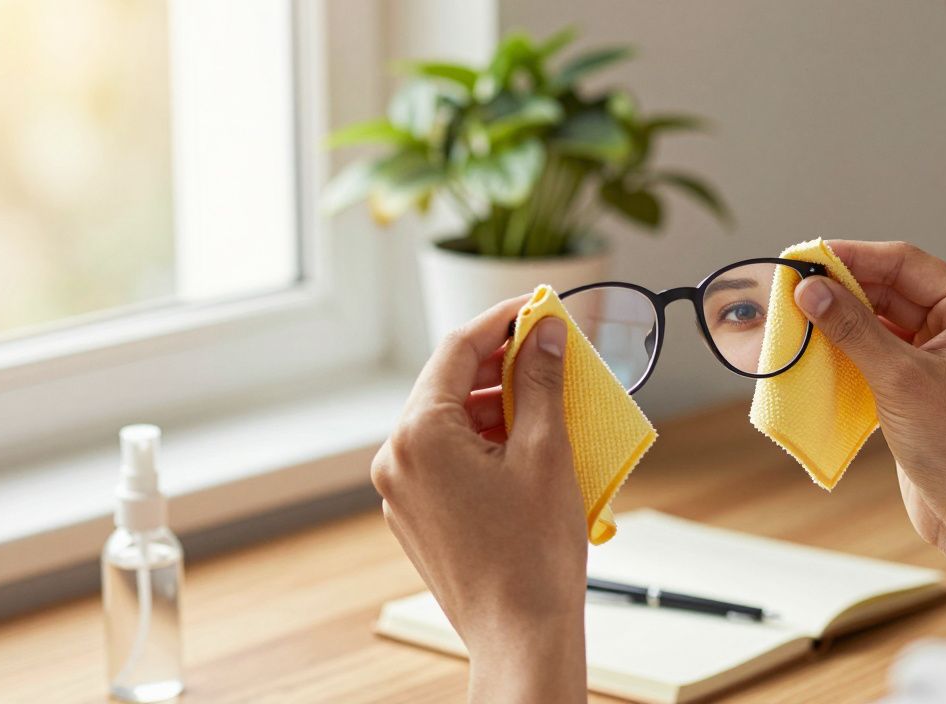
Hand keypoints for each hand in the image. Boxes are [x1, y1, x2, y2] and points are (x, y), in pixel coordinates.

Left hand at [371, 296, 587, 702]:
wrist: (520, 636)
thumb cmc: (532, 554)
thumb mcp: (545, 451)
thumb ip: (539, 382)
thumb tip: (543, 334)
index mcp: (418, 435)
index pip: (457, 349)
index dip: (502, 321)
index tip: (536, 308)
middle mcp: (396, 459)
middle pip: (448, 385)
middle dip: (501, 365)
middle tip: (549, 352)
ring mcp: (399, 491)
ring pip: (447, 423)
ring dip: (494, 405)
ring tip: (546, 404)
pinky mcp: (414, 516)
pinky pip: (445, 459)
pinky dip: (482, 442)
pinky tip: (525, 447)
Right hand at [792, 240, 945, 545]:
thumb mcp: (899, 378)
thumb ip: (852, 328)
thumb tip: (809, 288)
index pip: (903, 263)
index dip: (852, 257)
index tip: (805, 257)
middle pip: (888, 287)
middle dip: (841, 287)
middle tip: (791, 287)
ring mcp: (938, 353)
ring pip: (877, 319)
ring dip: (840, 318)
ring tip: (796, 315)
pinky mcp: (917, 382)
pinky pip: (874, 350)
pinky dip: (845, 348)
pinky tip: (814, 348)